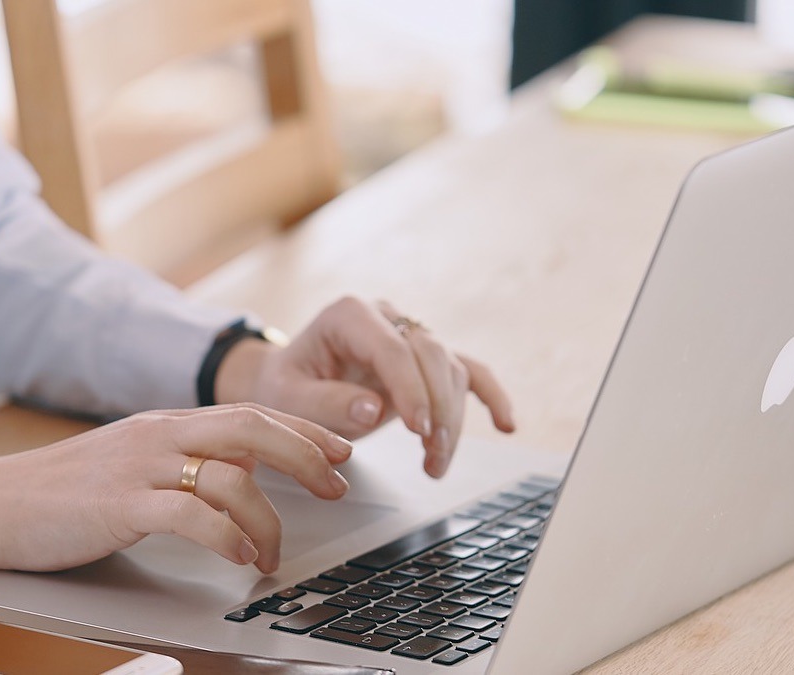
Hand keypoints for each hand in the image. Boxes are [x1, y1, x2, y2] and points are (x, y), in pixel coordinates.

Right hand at [0, 404, 351, 573]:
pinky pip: (192, 515)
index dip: (304, 429)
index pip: (252, 412)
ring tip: (274, 554)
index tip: (342, 449)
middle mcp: (160, 434)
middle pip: (254, 428)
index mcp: (167, 422)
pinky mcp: (120, 505)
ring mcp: (140, 467)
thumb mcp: (135, 462)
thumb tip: (245, 469)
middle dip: (307, 455)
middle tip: (339, 486)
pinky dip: (227, 537)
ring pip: (231, 476)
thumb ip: (188, 460)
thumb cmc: (61, 491)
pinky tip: (241, 556)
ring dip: (267, 519)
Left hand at [215, 296, 515, 477]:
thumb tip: (373, 408)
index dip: (410, 388)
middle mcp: (387, 317)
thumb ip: (326, 403)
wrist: (289, 382)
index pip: (392, 348)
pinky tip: (507, 424)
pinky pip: (468, 372)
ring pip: (450, 370)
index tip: (417, 429)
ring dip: (452, 419)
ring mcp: (411, 335)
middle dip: (438, 408)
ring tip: (435, 463)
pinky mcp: (426, 361)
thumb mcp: (289, 398)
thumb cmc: (286, 387)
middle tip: (432, 453)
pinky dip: (491, 396)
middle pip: (431, 355)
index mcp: (350, 315)